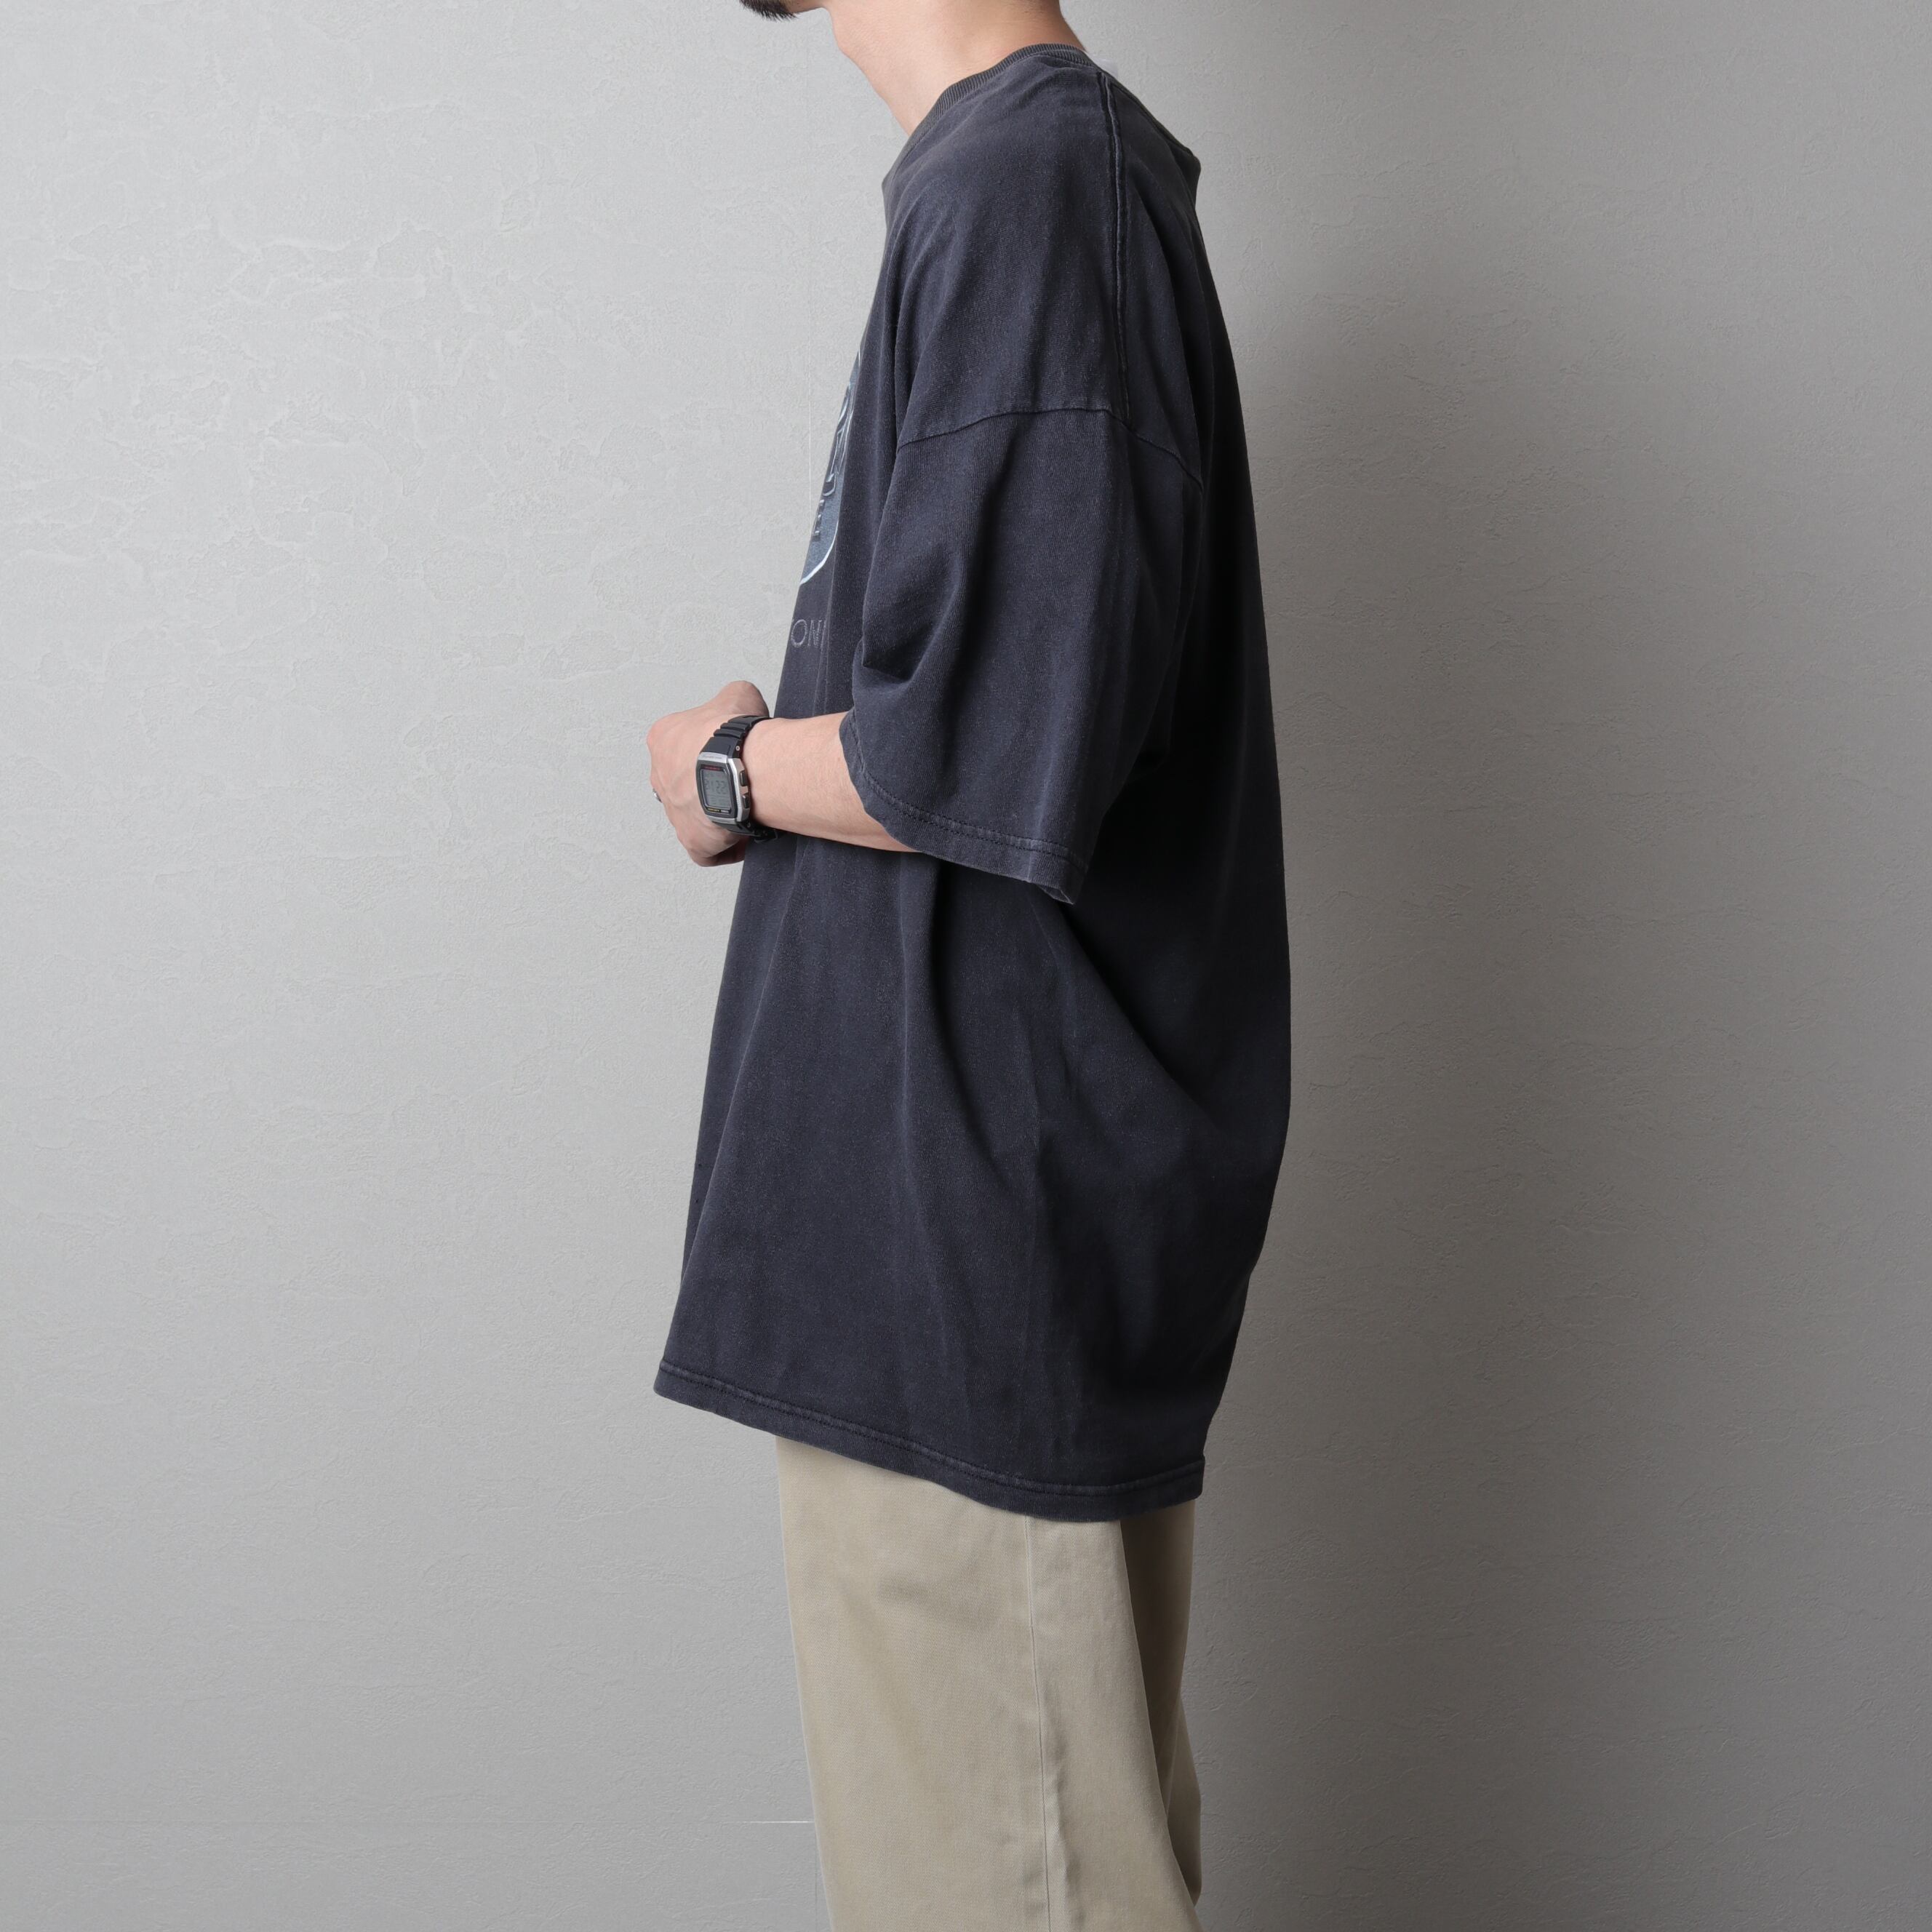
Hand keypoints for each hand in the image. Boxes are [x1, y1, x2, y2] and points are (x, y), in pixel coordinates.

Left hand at [646, 679, 770, 867]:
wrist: (742, 768)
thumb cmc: (734, 734)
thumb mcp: (737, 694)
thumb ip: (732, 697)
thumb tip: (741, 702)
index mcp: (663, 739)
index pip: (682, 744)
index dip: (708, 748)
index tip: (731, 751)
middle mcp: (661, 777)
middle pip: (684, 782)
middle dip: (709, 782)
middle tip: (738, 779)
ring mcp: (674, 813)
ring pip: (694, 816)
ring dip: (717, 814)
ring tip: (745, 806)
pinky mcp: (692, 841)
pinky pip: (706, 851)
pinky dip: (724, 848)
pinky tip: (743, 837)